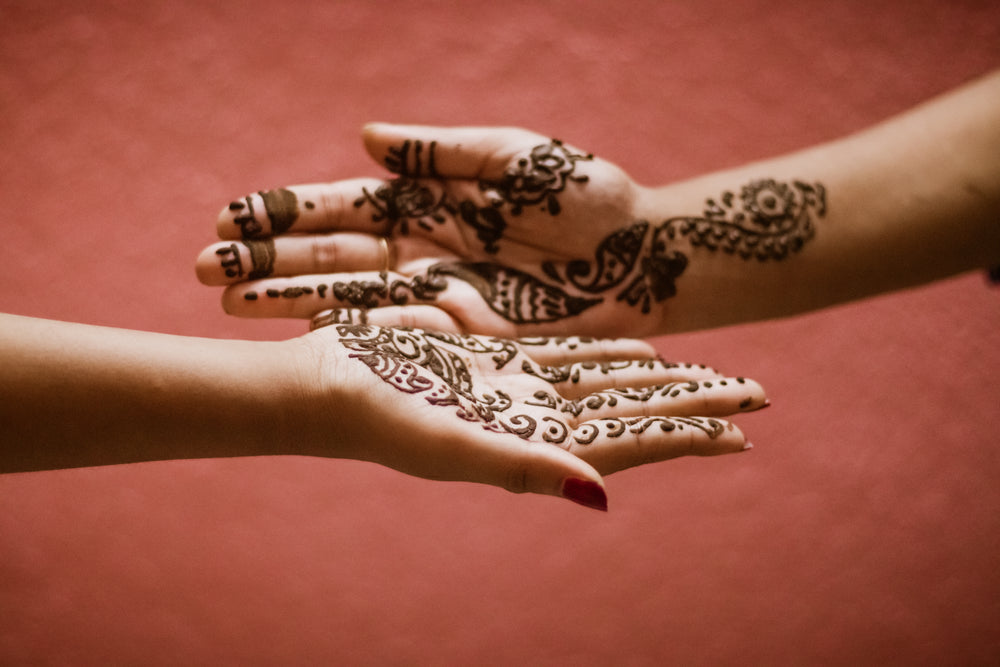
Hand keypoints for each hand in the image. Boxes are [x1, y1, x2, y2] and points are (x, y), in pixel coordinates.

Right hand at [196, 123, 690, 337]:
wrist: (642, 258)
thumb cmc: (587, 199)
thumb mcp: (515, 158)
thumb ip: (443, 151)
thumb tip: (364, 137)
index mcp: (431, 202)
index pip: (344, 205)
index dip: (289, 210)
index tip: (231, 214)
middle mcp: (422, 249)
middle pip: (332, 254)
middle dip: (268, 258)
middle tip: (201, 265)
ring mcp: (436, 294)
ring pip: (348, 294)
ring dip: (287, 297)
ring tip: (226, 300)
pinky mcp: (462, 336)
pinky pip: (392, 332)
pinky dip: (342, 332)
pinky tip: (293, 336)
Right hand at [295, 315, 765, 509]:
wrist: (327, 388)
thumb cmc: (381, 421)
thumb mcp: (453, 446)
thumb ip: (526, 467)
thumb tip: (601, 494)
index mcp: (533, 447)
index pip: (627, 443)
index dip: (684, 438)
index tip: (741, 432)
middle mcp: (536, 422)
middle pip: (634, 412)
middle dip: (693, 405)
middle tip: (757, 394)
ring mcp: (520, 390)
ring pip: (610, 383)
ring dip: (661, 381)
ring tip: (711, 377)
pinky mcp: (498, 359)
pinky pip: (569, 354)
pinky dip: (609, 352)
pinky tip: (641, 350)